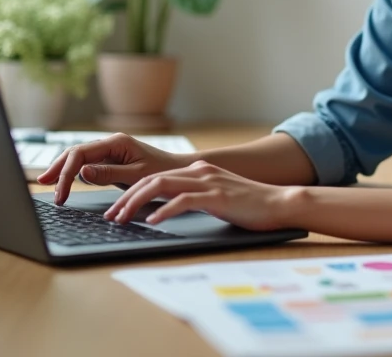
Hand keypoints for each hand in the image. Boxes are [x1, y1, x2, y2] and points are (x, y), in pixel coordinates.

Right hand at [35, 133, 189, 204]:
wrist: (178, 170)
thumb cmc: (162, 171)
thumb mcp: (137, 176)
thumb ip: (109, 174)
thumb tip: (82, 172)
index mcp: (116, 142)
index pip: (80, 154)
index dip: (66, 173)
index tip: (60, 193)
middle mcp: (110, 143)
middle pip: (75, 152)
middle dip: (58, 167)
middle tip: (42, 184)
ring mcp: (109, 150)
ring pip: (78, 157)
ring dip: (63, 169)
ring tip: (47, 182)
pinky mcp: (110, 159)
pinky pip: (87, 163)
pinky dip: (74, 172)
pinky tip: (63, 180)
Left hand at [104, 160, 295, 230]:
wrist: (279, 203)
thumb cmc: (250, 205)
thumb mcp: (217, 197)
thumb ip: (195, 197)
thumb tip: (169, 210)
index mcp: (198, 171)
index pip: (156, 177)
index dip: (132, 192)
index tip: (117, 209)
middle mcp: (200, 171)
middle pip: (152, 179)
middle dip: (127, 198)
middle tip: (112, 216)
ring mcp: (208, 182)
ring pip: (162, 186)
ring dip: (137, 203)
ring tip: (123, 219)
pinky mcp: (217, 196)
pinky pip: (183, 201)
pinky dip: (165, 211)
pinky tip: (153, 222)